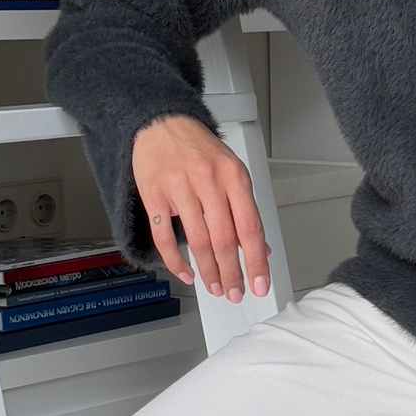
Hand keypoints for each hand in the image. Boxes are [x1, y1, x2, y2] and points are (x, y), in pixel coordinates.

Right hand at [133, 114, 269, 303]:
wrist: (161, 123)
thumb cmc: (198, 149)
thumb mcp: (231, 172)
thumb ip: (245, 210)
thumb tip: (261, 249)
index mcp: (234, 176)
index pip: (250, 227)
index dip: (256, 261)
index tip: (260, 284)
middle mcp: (209, 181)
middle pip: (224, 239)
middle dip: (231, 273)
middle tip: (234, 292)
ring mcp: (180, 187)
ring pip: (198, 241)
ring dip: (208, 271)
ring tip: (215, 286)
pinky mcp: (154, 194)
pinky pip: (165, 236)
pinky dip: (176, 261)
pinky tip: (186, 273)